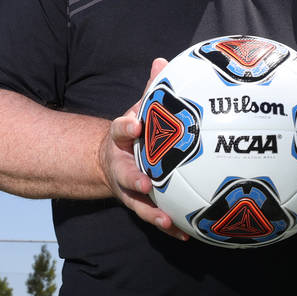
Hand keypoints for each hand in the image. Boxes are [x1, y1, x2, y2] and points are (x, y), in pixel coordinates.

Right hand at [97, 57, 187, 240]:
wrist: (111, 160)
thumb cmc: (136, 132)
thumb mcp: (139, 110)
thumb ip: (150, 91)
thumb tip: (161, 60)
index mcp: (122, 139)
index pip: (120, 130)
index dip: (126, 126)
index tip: (136, 123)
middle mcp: (122, 166)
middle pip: (126, 174)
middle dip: (135, 180)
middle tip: (147, 183)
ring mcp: (129, 189)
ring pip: (138, 204)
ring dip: (152, 214)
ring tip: (167, 222)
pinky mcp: (140, 205)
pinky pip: (154, 217)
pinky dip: (168, 226)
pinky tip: (186, 235)